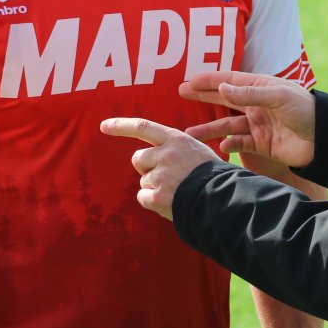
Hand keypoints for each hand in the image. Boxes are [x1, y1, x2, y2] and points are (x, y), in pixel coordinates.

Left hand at [101, 117, 224, 219]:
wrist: (223, 200)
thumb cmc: (214, 176)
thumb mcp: (198, 151)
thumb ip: (176, 149)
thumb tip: (154, 154)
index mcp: (176, 139)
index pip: (143, 126)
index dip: (121, 126)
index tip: (104, 126)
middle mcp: (166, 154)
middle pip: (138, 159)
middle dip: (146, 169)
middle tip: (167, 177)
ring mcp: (161, 175)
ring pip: (143, 180)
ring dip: (154, 187)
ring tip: (177, 190)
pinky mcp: (158, 196)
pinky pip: (143, 197)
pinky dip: (152, 202)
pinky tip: (170, 202)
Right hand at [180, 71, 315, 167]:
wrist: (325, 139)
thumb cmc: (305, 110)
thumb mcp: (278, 97)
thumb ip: (249, 94)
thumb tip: (222, 88)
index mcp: (261, 88)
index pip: (230, 81)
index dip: (210, 80)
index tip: (190, 80)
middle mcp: (256, 105)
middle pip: (224, 99)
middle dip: (203, 97)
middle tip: (181, 94)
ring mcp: (258, 125)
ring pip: (227, 125)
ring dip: (209, 128)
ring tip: (189, 134)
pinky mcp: (261, 143)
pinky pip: (239, 143)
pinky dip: (229, 145)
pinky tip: (220, 147)